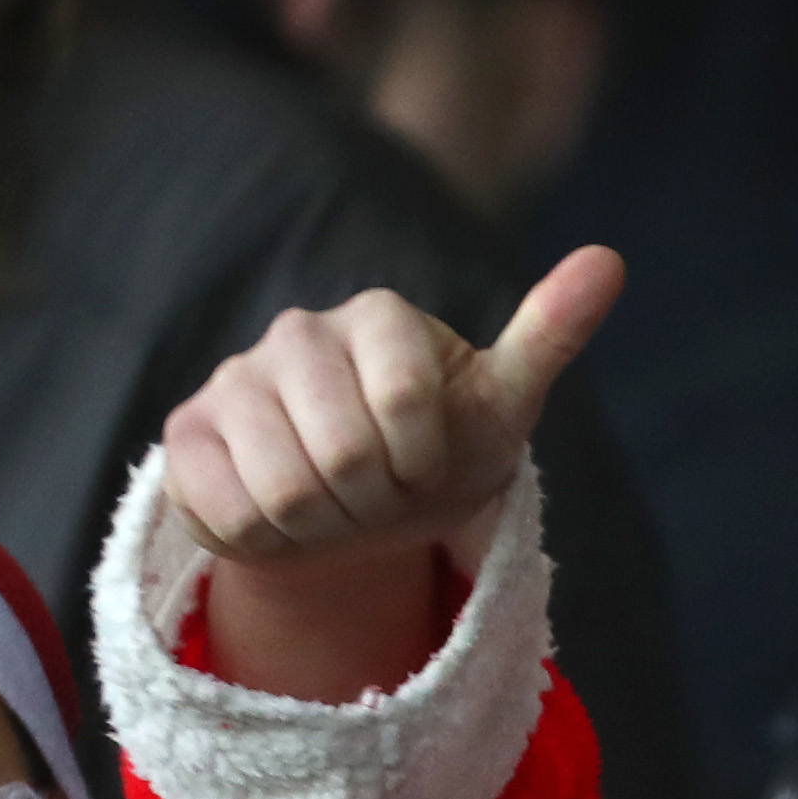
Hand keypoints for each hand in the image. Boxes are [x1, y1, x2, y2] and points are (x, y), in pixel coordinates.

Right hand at [159, 246, 621, 701]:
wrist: (357, 513)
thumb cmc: (436, 454)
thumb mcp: (501, 406)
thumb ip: (550, 332)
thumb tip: (610, 259)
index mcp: (378, 316)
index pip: (408, 406)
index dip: (423, 462)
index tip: (425, 462)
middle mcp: (298, 332)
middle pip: (342, 456)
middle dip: (374, 501)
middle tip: (377, 492)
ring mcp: (234, 380)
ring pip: (283, 491)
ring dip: (324, 526)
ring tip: (333, 505)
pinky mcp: (187, 433)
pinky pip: (227, 511)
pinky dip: (267, 539)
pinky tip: (281, 515)